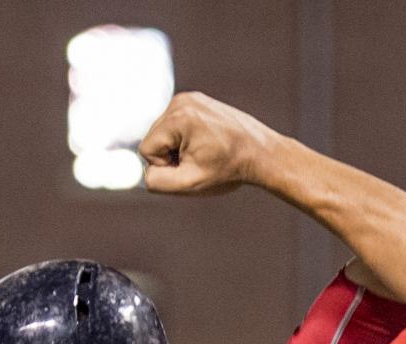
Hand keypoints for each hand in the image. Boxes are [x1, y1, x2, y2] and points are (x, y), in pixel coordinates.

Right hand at [139, 92, 279, 195]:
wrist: (262, 154)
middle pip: (155, 138)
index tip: (192, 168)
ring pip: (165, 132)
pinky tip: (209, 144)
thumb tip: (142, 173)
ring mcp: (190, 98)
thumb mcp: (192, 182)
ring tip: (207, 153)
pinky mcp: (198, 100)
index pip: (147, 149)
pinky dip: (189, 137)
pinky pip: (179, 124)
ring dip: (180, 147)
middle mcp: (180, 102)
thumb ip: (159, 182)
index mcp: (177, 118)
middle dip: (172, 155)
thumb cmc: (230, 170)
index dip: (167, 166)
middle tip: (202, 162)